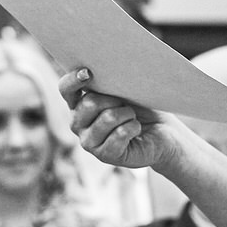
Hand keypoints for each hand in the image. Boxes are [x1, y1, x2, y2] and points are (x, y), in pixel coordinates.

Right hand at [61, 68, 176, 169]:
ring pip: (108, 118)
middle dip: (114, 99)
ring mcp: (89, 142)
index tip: (89, 73)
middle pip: (89, 103)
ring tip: (132, 118)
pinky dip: (134, 127)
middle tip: (125, 104)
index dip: (73, 80)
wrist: (161, 133)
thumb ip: (108, 83)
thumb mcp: (123, 90)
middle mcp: (78, 124)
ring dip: (128, 114)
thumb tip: (102, 71)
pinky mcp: (106, 155)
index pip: (66, 89)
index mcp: (78, 104)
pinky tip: (136, 130)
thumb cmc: (140, 108)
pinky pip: (120, 133)